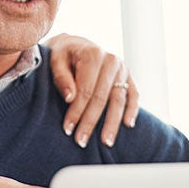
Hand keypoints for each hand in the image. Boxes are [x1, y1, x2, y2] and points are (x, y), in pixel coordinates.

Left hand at [45, 33, 138, 147]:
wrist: (75, 45)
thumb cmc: (62, 55)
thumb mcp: (55, 60)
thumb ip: (61, 77)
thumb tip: (70, 98)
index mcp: (93, 54)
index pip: (85, 90)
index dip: (76, 111)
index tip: (68, 129)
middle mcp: (111, 60)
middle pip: (102, 98)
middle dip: (91, 122)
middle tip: (81, 141)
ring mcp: (122, 68)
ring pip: (119, 100)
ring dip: (112, 123)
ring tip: (106, 142)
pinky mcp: (128, 76)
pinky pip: (134, 95)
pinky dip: (133, 110)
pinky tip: (128, 125)